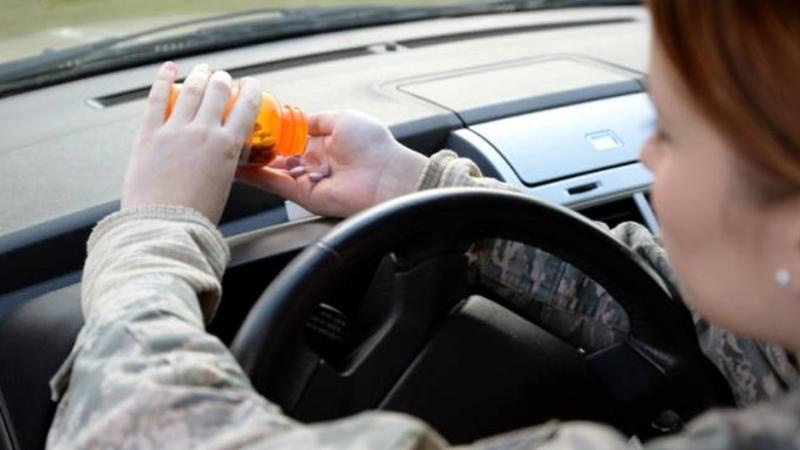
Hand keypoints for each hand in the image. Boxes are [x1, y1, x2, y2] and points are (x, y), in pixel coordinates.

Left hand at [122, 62, 261, 222]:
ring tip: (203, 69)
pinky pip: (157, 99)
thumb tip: (222, 159)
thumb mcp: (224, 187)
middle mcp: (203, 133)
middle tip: (224, 78)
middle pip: (218, 92)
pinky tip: (169, 69)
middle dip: (223, 80)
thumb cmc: (194, 217)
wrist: (163, 227)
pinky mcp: (149, 134)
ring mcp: (175, 130)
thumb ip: (224, 166)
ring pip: (192, 91)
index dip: (251, 92)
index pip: (246, 108)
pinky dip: (163, 80)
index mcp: (227, 148)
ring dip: (199, 75)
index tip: (252, 86)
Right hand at [237, 110, 427, 216]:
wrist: (388, 176)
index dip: (271, 132)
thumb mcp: (343, 118)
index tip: (251, 123)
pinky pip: (276, 185)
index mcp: (324, 144)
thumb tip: (297, 117)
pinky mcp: (305, 195)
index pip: (290, 138)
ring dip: (251, 163)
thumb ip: (317, 119)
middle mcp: (314, 163)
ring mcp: (308, 179)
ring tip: (226, 152)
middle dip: (257, 149)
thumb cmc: (375, 147)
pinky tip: (239, 168)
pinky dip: (258, 177)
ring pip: (272, 171)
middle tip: (232, 138)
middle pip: (277, 156)